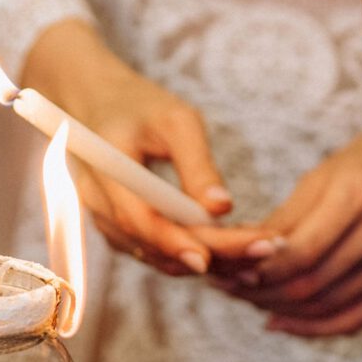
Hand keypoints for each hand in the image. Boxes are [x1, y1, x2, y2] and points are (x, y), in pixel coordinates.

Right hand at [25, 21, 273, 274]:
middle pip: (153, 244)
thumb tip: (221, 208)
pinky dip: (189, 252)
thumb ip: (197, 164)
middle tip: (264, 252)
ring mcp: (103, 218)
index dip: (176, 243)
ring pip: (155, 255)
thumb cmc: (141, 104)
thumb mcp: (176, 121)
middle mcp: (97, 202)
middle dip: (211, 254)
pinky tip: (229, 248)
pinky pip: (153, 250)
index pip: (141, 220)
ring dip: (204, 259)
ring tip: (255, 253)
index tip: (215, 258)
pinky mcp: (117, 227)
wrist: (97, 101)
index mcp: (107, 169)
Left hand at [212, 125, 361, 336]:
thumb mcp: (315, 180)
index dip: (259, 268)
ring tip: (245, 298)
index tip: (226, 269)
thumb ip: (281, 222)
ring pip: (324, 305)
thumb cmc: (354, 170)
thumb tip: (237, 259)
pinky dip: (309, 327)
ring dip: (278, 309)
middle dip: (260, 291)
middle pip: (311, 283)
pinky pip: (348, 320)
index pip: (301, 251)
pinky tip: (278, 320)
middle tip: (225, 287)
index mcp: (356, 196)